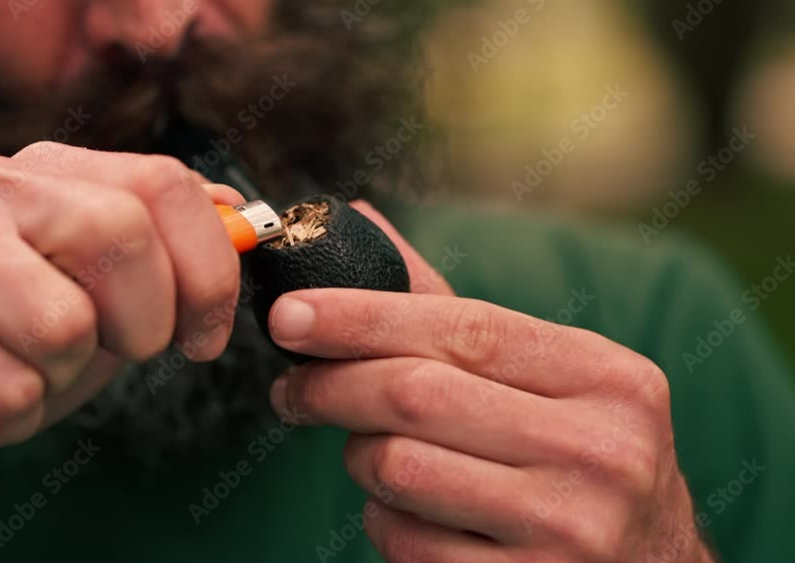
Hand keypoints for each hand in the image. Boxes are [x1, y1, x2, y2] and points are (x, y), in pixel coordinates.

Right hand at [0, 142, 244, 511]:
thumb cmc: (12, 340)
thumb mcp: (104, 292)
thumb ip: (168, 251)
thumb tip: (242, 218)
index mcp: (56, 170)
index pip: (167, 182)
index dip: (210, 269)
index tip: (207, 335)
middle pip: (120, 237)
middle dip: (143, 324)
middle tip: (114, 351)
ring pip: (63, 324)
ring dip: (62, 373)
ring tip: (23, 362)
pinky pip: (8, 387)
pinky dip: (10, 410)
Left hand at [266, 203, 713, 561]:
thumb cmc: (575, 454)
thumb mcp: (546, 378)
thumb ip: (451, 309)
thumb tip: (361, 220)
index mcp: (607, 377)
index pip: (461, 327)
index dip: (360, 316)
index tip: (291, 315)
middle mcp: (600, 450)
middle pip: (415, 395)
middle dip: (330, 386)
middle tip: (292, 388)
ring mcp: (567, 528)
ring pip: (396, 468)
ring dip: (360, 454)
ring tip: (371, 450)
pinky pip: (402, 540)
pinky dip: (382, 517)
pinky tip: (407, 510)